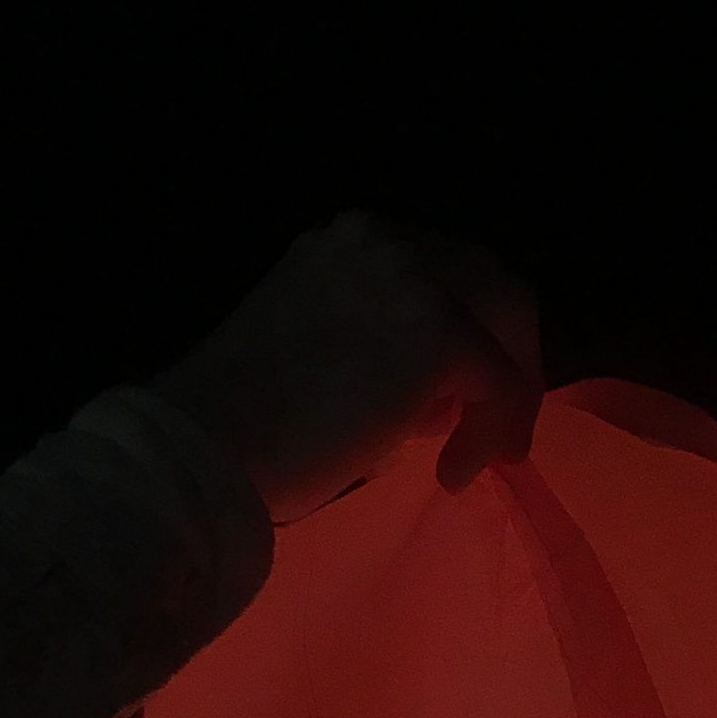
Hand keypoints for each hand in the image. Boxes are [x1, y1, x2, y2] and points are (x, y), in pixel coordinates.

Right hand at [151, 210, 542, 523]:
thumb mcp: (319, 355)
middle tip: (498, 429)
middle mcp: (385, 240)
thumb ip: (378, 348)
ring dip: (509, 396)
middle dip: (507, 356)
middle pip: (491, 283)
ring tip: (480, 458)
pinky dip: (492, 432)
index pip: (445, 271)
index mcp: (350, 241)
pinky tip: (452, 477)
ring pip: (509, 325)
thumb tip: (438, 393)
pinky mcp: (440, 335)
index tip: (460, 401)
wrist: (207, 450)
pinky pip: (501, 384)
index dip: (469, 333)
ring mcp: (415, 279)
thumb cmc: (244, 427)